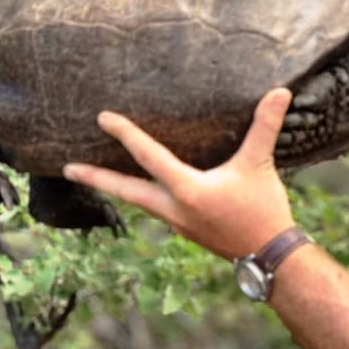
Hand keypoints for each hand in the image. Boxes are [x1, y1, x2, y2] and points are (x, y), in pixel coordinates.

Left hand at [62, 88, 296, 258]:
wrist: (269, 256)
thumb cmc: (263, 210)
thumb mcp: (260, 165)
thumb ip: (266, 127)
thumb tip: (280, 91)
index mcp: (188, 190)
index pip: (149, 156)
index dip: (125, 134)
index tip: (103, 118)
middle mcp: (174, 208)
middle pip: (126, 191)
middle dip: (96, 178)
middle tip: (68, 169)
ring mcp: (177, 222)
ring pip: (138, 202)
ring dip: (116, 188)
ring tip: (95, 176)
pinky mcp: (186, 229)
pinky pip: (154, 208)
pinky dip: (140, 196)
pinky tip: (144, 190)